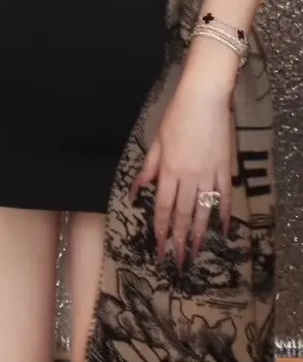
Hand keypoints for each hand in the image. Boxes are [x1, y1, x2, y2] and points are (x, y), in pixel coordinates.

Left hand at [133, 71, 235, 264]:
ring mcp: (209, 174)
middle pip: (182, 214)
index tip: (159, 247)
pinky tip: (223, 230)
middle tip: (178, 261)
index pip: (162, 207)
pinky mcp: (226, 169)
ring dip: (199, 233)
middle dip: (178, 239)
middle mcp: (188, 177)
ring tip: (196, 251)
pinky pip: (225, 196)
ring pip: (203, 210)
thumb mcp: (155, 141)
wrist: (204, 100)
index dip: (160, 229)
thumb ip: (148, 168)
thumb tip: (135, 190)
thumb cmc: (176, 117)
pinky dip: (224, 214)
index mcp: (168, 170)